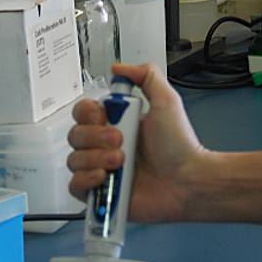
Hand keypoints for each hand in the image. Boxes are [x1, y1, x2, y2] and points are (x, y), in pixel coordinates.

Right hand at [67, 62, 204, 224]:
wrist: (188, 180)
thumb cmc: (180, 146)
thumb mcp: (167, 101)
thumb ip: (147, 76)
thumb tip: (120, 67)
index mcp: (117, 123)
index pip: (83, 113)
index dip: (87, 113)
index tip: (103, 116)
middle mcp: (106, 146)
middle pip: (75, 135)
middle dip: (95, 137)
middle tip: (120, 140)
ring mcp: (102, 169)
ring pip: (74, 160)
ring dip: (95, 158)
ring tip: (121, 161)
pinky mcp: (102, 193)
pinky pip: (76, 186)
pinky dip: (86, 180)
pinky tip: (105, 176)